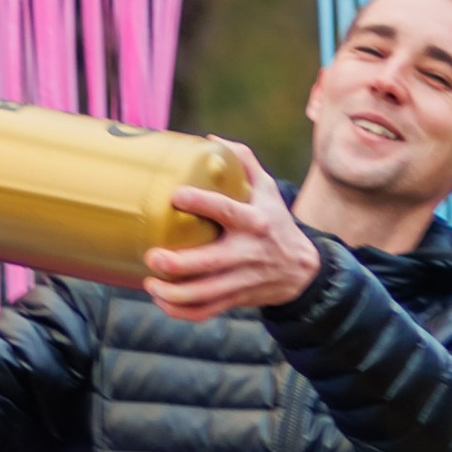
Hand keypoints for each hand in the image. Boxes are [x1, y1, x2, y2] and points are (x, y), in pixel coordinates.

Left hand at [142, 141, 321, 317]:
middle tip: (151, 256)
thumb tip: (212, 140)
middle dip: (176, 264)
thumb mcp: (268, 190)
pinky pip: (205, 312)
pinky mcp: (236, 299)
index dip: (200, 203)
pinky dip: (180, 312)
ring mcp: (242, 280)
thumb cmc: (276, 221)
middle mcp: (249, 253)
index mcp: (255, 221)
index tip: (175, 196)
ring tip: (150, 282)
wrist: (301, 269)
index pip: (226, 211)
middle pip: (209, 263)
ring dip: (172, 294)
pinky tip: (162, 301)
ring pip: (203, 295)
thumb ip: (244, 162)